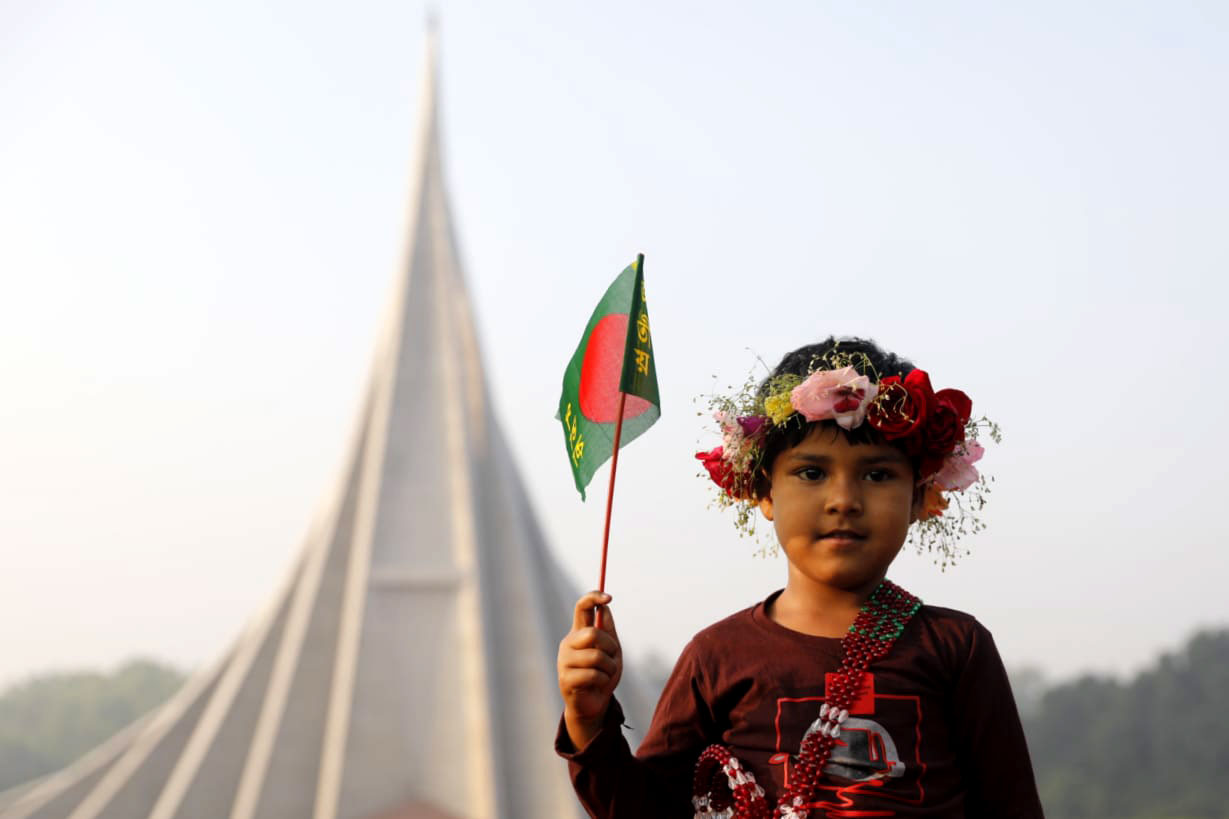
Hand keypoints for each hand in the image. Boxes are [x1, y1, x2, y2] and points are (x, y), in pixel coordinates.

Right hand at [558, 591, 621, 748]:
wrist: (594, 705)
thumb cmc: (603, 675)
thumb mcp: (612, 651)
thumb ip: (608, 631)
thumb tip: (605, 608)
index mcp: (579, 632)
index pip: (581, 607)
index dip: (593, 598)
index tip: (609, 597)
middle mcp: (569, 643)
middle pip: (593, 633)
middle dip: (610, 647)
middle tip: (612, 657)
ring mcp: (564, 661)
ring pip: (596, 656)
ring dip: (609, 668)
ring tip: (605, 675)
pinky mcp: (565, 678)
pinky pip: (593, 674)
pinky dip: (603, 680)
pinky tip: (597, 685)